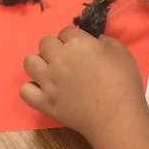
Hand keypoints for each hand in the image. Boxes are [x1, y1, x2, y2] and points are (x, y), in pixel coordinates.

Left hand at [21, 26, 146, 142]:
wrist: (116, 116)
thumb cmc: (123, 83)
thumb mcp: (121, 53)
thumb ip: (106, 41)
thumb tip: (97, 41)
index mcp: (77, 44)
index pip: (66, 32)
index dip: (73, 39)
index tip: (81, 49)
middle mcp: (58, 59)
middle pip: (45, 43)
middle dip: (55, 48)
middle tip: (68, 60)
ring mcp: (48, 81)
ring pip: (29, 62)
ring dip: (40, 64)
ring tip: (52, 72)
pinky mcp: (44, 102)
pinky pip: (25, 90)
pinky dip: (32, 89)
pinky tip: (45, 90)